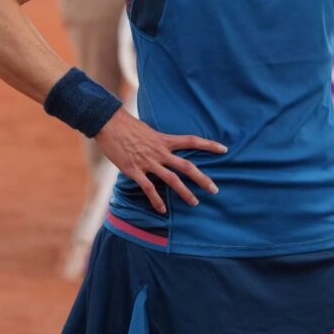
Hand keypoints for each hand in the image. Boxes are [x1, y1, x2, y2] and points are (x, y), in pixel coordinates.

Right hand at [94, 110, 226, 213]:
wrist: (109, 123)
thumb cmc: (127, 125)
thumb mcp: (149, 131)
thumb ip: (158, 142)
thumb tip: (163, 148)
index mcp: (165, 140)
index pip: (192, 141)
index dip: (209, 145)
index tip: (224, 149)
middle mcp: (160, 152)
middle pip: (187, 167)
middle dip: (202, 179)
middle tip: (215, 189)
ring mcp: (148, 162)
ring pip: (172, 180)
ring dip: (185, 193)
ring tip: (195, 203)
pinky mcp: (134, 170)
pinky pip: (148, 188)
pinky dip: (156, 200)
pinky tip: (162, 210)